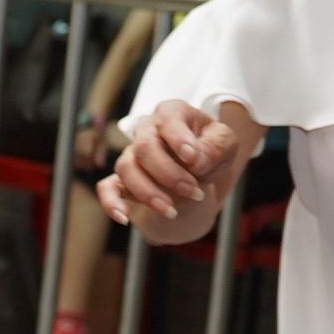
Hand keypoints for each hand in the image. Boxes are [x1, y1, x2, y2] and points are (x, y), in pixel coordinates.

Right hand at [98, 96, 248, 225]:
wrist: (199, 170)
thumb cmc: (211, 150)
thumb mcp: (226, 144)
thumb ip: (215, 148)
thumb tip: (195, 161)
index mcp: (172, 114)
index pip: (168, 121)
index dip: (178, 140)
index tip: (193, 159)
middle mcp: (146, 131)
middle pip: (144, 148)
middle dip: (168, 174)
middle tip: (194, 192)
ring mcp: (131, 154)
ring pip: (126, 169)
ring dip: (148, 192)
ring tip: (172, 211)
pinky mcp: (122, 179)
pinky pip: (107, 188)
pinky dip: (111, 203)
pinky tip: (124, 218)